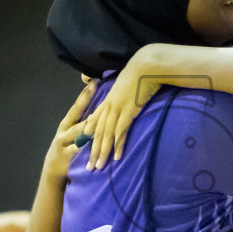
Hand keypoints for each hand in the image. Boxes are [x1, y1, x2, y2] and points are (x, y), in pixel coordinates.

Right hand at [44, 80, 97, 181]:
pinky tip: (89, 146)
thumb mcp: (73, 134)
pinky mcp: (65, 157)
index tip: (94, 82)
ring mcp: (63, 143)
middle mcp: (64, 130)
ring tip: (94, 117)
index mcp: (67, 123)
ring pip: (76, 132)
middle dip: (84, 102)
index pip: (77, 106)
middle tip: (93, 90)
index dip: (85, 94)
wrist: (53, 169)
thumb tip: (99, 110)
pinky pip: (75, 151)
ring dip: (85, 125)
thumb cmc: (68, 147)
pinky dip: (82, 149)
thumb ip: (84, 123)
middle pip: (75, 114)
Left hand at [84, 46, 162, 168]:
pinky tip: (116, 157)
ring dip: (102, 152)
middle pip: (97, 132)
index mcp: (109, 99)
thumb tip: (128, 94)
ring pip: (106, 135)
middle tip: (89, 166)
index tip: (84, 147)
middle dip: (93, 150)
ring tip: (99, 166)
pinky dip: (117, 145)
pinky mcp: (128, 112)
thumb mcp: (129, 81)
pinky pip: (120, 132)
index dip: (89, 134)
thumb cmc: (142, 71)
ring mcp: (117, 109)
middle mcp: (109, 105)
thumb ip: (125, 90)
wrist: (147, 65)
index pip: (95, 120)